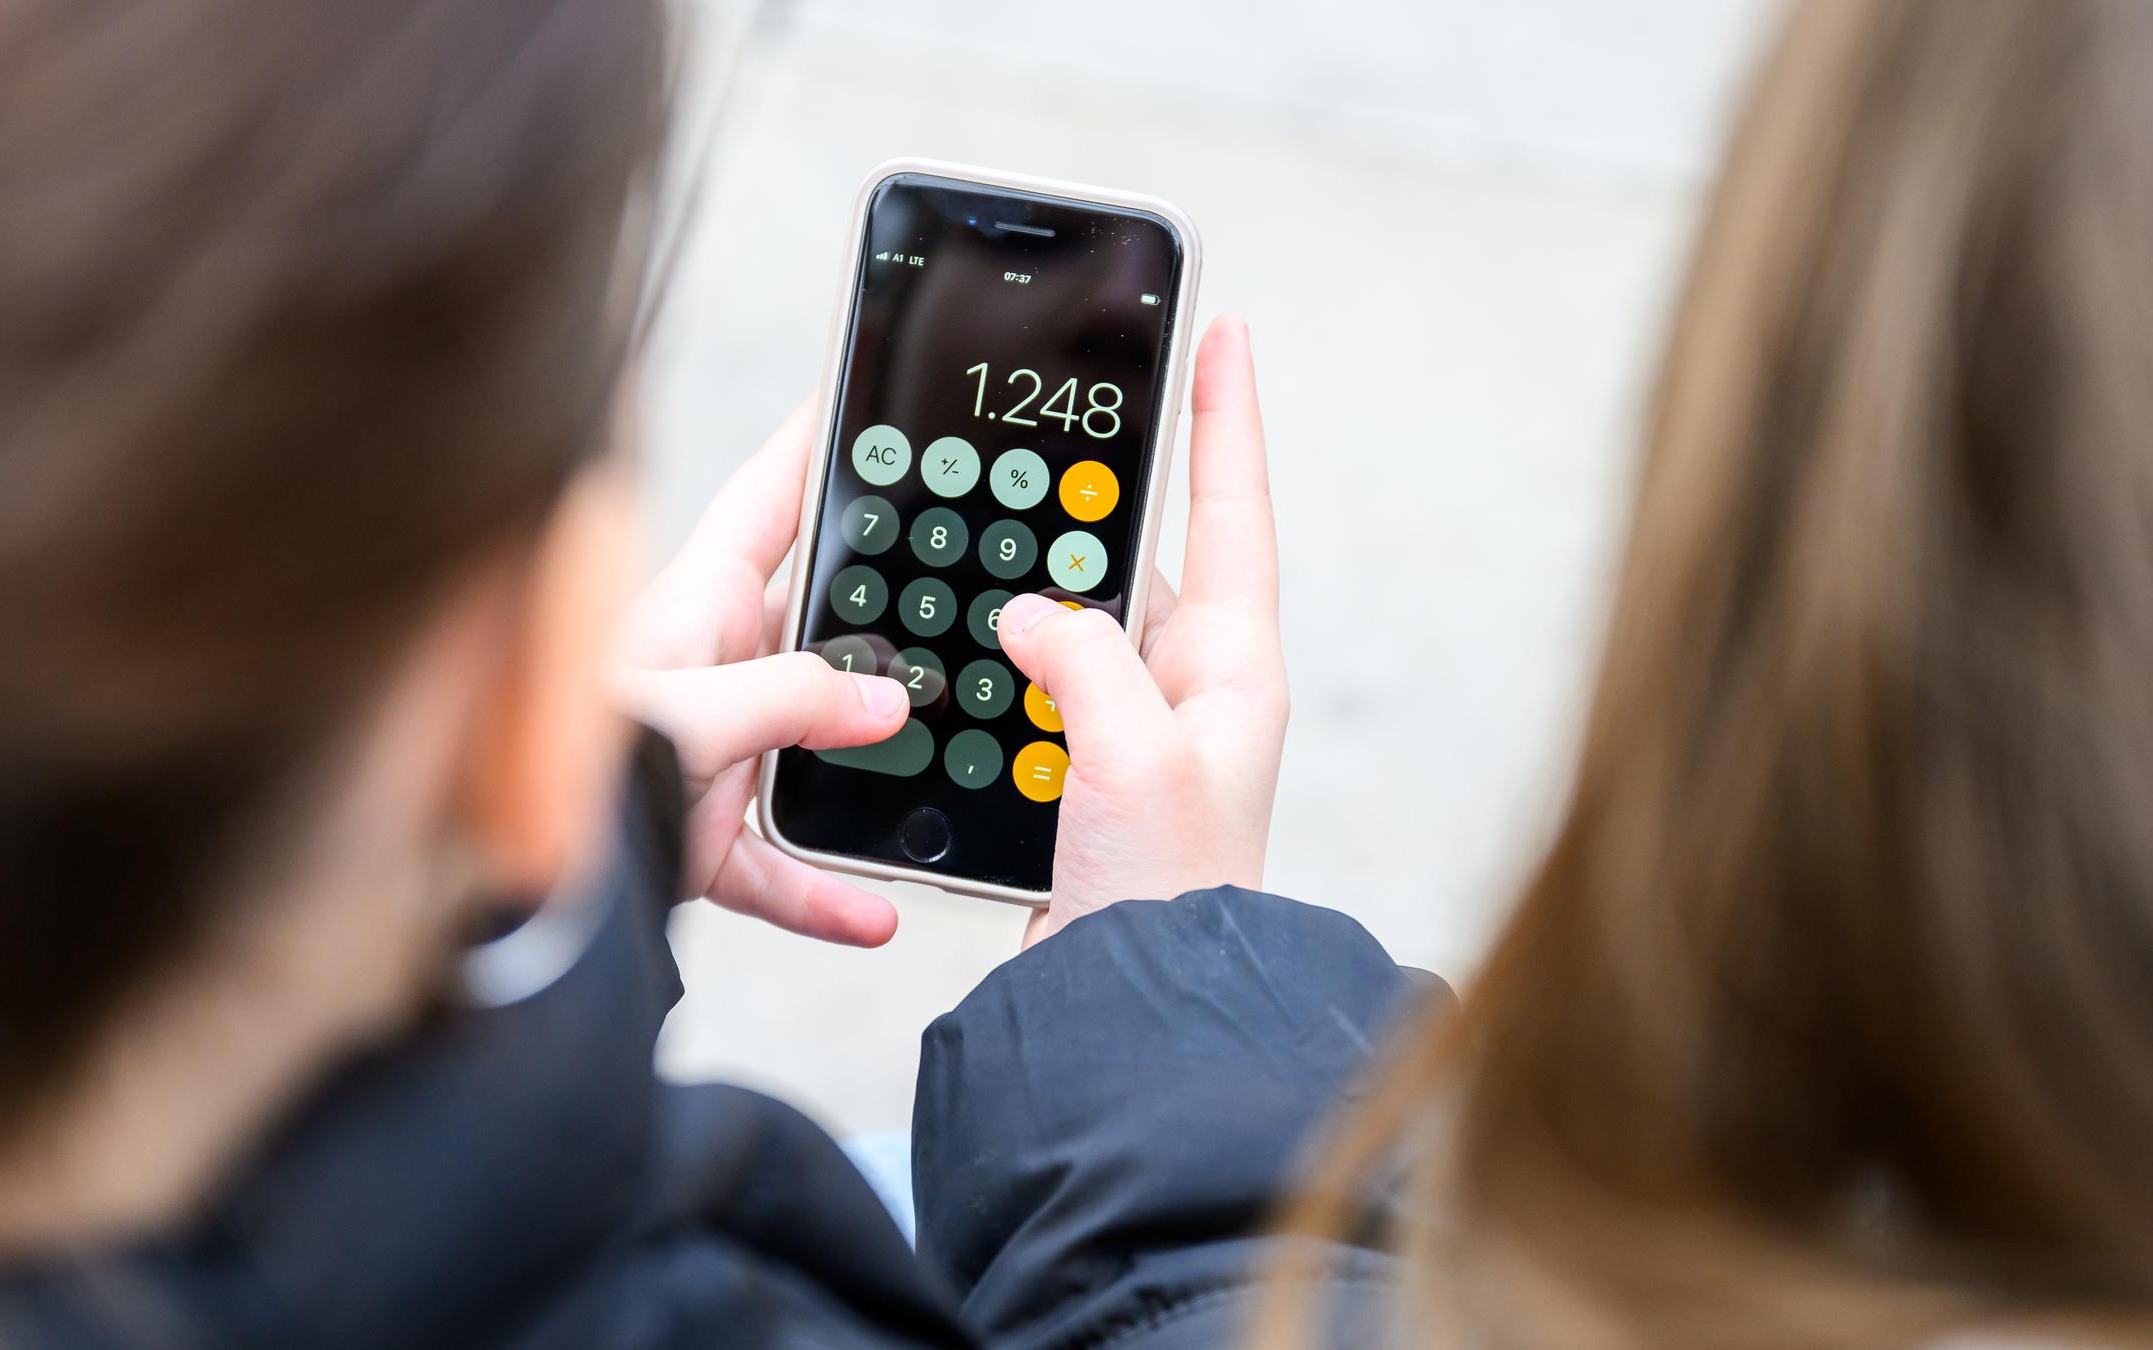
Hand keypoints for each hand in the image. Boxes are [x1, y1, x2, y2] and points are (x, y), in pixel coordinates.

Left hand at [616, 395, 906, 946]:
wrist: (506, 877)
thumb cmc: (566, 765)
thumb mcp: (694, 713)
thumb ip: (794, 698)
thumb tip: (885, 699)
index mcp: (700, 605)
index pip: (772, 500)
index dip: (813, 443)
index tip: (859, 400)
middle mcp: (711, 665)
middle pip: (817, 630)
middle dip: (882, 633)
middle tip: (955, 607)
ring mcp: (710, 746)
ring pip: (810, 749)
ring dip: (866, 776)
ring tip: (933, 778)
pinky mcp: (700, 830)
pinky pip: (779, 859)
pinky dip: (823, 889)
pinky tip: (872, 914)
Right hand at [997, 316, 1286, 945]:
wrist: (1132, 1009)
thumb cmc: (1164, 891)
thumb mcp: (1133, 753)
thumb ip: (1086, 658)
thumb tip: (1035, 613)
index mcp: (1232, 667)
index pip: (1232, 512)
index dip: (1227, 419)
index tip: (1223, 334)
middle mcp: (1192, 689)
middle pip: (1145, 553)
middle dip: (1101, 492)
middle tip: (1056, 421)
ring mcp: (1137, 730)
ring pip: (1081, 618)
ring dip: (1038, 585)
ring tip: (993, 528)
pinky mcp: (1084, 770)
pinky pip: (1041, 683)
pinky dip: (1006, 660)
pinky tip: (968, 642)